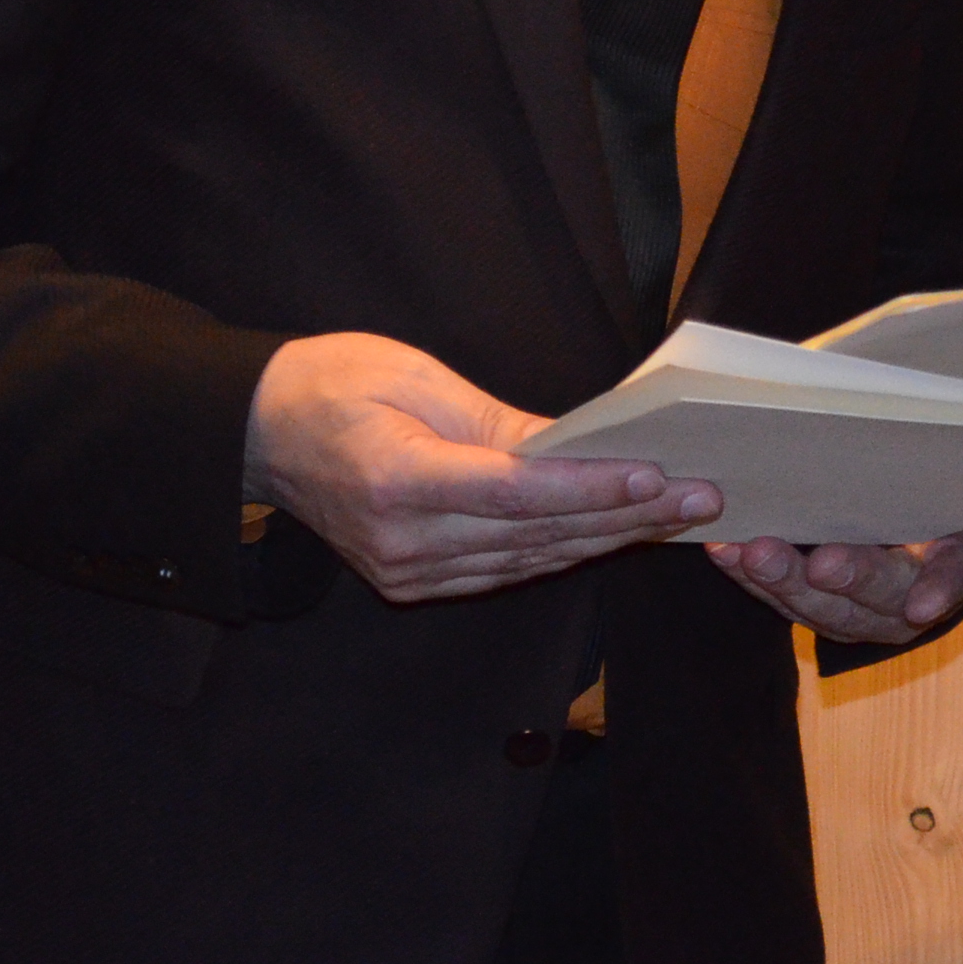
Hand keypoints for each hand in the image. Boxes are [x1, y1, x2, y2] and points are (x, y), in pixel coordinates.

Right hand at [244, 332, 719, 602]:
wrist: (261, 432)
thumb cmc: (335, 384)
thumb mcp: (417, 380)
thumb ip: (498, 424)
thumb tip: (580, 445)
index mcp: (398, 482)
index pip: (516, 493)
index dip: (591, 489)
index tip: (657, 477)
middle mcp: (403, 542)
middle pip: (536, 535)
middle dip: (626, 517)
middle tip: (701, 496)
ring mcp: (407, 573)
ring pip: (529, 561)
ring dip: (607, 539)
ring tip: (676, 515)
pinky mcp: (413, 583)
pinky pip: (504, 571)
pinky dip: (562, 552)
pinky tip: (614, 533)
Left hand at [709, 537, 962, 646]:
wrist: (916, 547)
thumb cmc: (942, 510)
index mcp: (947, 577)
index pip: (948, 579)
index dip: (937, 589)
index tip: (921, 604)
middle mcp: (901, 609)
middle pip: (872, 601)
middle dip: (840, 582)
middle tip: (815, 561)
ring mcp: (854, 615)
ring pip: (817, 607)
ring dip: (780, 582)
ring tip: (749, 553)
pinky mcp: (816, 607)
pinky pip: (782, 598)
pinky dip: (752, 577)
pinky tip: (726, 551)